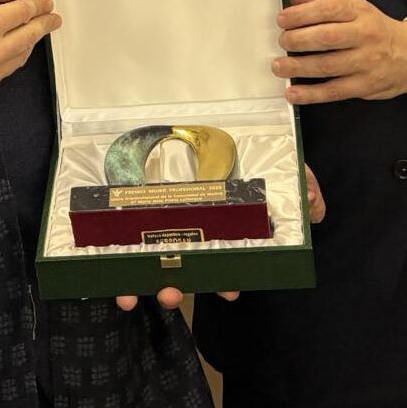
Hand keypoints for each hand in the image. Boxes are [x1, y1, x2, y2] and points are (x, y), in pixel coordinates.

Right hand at [0, 0, 60, 103]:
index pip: (26, 13)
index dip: (39, 6)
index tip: (46, 3)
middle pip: (31, 37)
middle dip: (45, 25)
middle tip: (54, 18)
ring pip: (21, 58)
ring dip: (30, 43)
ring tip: (33, 32)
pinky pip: (4, 73)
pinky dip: (10, 59)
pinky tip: (8, 49)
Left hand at [109, 168, 324, 310]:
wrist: (208, 113)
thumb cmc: (244, 149)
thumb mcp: (279, 166)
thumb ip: (302, 187)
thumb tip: (314, 206)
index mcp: (218, 227)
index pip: (221, 262)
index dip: (223, 281)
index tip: (228, 291)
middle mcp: (186, 229)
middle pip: (178, 267)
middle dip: (174, 287)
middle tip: (172, 293)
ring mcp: (154, 221)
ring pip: (142, 260)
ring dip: (136, 282)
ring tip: (129, 294)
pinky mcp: (124, 207)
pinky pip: (111, 234)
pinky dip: (102, 256)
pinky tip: (92, 267)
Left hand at [273, 0, 406, 102]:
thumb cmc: (376, 30)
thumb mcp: (354, 10)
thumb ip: (319, 3)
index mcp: (360, 12)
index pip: (328, 9)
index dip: (301, 14)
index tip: (282, 20)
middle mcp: (365, 35)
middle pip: (326, 38)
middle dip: (297, 40)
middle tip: (282, 42)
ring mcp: (366, 62)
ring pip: (327, 65)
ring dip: (298, 67)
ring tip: (279, 66)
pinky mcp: (365, 86)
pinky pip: (334, 91)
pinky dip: (311, 94)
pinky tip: (293, 93)